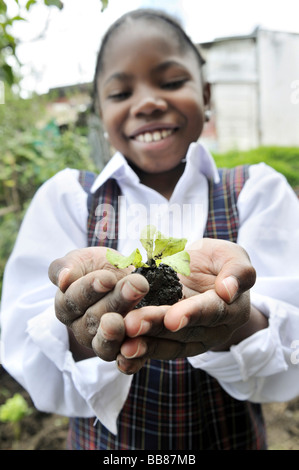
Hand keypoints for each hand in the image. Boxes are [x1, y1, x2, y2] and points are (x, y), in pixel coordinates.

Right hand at [48, 247, 148, 360]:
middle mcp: (82, 330)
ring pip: (108, 343)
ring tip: (136, 320)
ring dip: (122, 330)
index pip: (74, 300)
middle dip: (117, 302)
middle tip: (137, 285)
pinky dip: (133, 359)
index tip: (108, 278)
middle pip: (94, 320)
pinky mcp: (125, 353)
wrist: (127, 276)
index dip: (90, 289)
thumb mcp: (81, 259)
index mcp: (67, 307)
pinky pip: (127, 362)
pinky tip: (140, 349)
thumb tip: (63, 278)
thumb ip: (67, 267)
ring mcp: (103, 344)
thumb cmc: (99, 266)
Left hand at [116, 239, 264, 373]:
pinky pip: (155, 349)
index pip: (211, 312)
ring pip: (167, 344)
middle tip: (132, 324)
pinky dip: (138, 352)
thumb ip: (237, 270)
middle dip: (156, 327)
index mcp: (231, 310)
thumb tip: (229, 291)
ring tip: (122, 342)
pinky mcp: (169, 342)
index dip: (192, 314)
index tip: (172, 318)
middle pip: (184, 331)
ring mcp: (189, 339)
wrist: (198, 271)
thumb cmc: (217, 261)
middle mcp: (211, 330)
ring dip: (144, 344)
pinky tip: (119, 352)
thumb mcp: (231, 256)